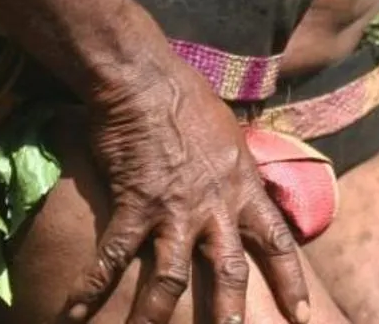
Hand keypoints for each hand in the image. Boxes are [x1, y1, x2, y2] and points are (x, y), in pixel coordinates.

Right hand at [67, 59, 311, 323]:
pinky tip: (76, 312)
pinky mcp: (134, 206)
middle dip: (231, 315)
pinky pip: (113, 256)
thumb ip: (235, 164)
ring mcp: (173, 210)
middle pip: (230, 273)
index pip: (277, 242)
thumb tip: (241, 172)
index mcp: (242, 187)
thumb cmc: (185, 95)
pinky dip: (92, 286)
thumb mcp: (228, 131)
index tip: (302, 316)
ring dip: (157, 317)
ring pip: (172, 279)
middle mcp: (214, 206)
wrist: (145, 78)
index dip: (291, 282)